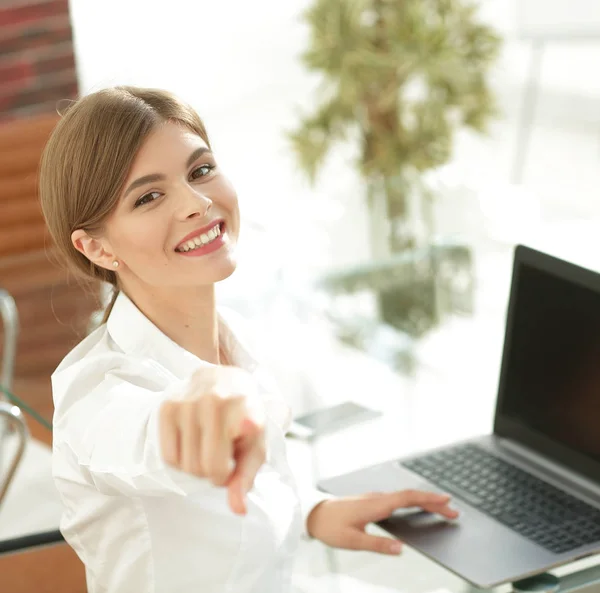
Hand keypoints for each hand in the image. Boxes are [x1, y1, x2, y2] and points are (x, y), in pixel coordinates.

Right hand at [158, 366, 265, 515]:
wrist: (224, 379)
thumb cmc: (245, 417)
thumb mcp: (256, 446)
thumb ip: (246, 478)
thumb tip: (238, 510)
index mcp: (242, 410)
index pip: (222, 467)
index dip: (227, 472)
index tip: (233, 457)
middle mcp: (213, 403)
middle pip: (204, 470)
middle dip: (214, 471)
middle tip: (223, 451)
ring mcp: (187, 403)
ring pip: (186, 466)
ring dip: (198, 465)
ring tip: (209, 443)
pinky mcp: (167, 407)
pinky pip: (168, 457)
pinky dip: (181, 459)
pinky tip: (193, 442)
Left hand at [306, 490, 458, 554]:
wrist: (314, 514)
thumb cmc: (331, 527)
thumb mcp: (353, 541)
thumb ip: (377, 544)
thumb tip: (401, 549)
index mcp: (376, 505)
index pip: (407, 498)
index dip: (428, 498)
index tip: (447, 501)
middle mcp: (378, 498)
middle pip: (411, 496)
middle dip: (434, 502)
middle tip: (454, 511)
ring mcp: (375, 498)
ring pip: (405, 497)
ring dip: (425, 501)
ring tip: (442, 510)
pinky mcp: (372, 502)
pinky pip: (398, 499)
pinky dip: (413, 502)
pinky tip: (418, 508)